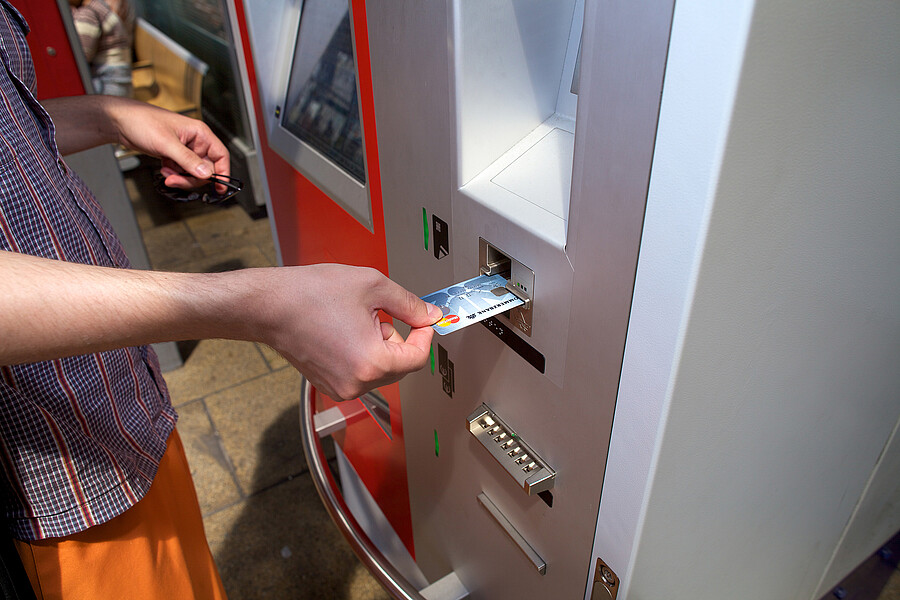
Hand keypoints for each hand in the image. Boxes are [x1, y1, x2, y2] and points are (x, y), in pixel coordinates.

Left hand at [105, 98, 228, 187]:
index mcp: (199, 133)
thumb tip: (206, 174)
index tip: (221, 187)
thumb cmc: (142, 121)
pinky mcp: (174, 155)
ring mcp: (184, 149)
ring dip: (181, 177)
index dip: (223, 172)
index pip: (220, 155)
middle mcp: (195, 141)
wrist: (119, 122)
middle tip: (177, 180)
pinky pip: (181, 171)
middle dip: (192, 178)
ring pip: (193, 172)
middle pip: (206, 168)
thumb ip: (188, 160)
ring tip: (166, 172)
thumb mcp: (166, 143)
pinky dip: (173, 174)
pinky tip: (163, 169)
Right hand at [253, 265, 441, 400]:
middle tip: (379, 314)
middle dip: (398, 339)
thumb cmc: (310, 294)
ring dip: (379, 346)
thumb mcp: (373, 287)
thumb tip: (429, 314)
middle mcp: (356, 383)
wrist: (269, 305)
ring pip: (380, 370)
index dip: (425, 335)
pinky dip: (361, 354)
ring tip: (355, 321)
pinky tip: (343, 332)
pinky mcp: (328, 385)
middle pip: (400, 367)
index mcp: (371, 363)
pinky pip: (360, 372)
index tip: (423, 320)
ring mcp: (340, 388)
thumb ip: (408, 304)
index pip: (418, 358)